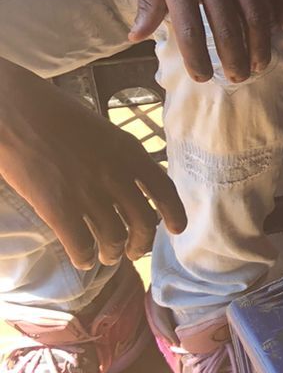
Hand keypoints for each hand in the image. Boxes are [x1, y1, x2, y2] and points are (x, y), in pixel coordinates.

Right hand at [0, 64, 185, 267]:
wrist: (15, 112)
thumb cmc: (53, 114)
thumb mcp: (101, 131)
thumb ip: (118, 158)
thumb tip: (128, 186)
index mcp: (129, 152)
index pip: (163, 190)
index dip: (174, 213)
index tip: (177, 230)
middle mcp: (116, 176)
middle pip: (143, 222)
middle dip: (141, 244)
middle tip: (134, 252)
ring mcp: (88, 194)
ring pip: (115, 239)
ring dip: (113, 253)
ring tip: (107, 256)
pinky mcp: (59, 209)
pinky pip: (81, 245)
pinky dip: (84, 258)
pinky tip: (82, 260)